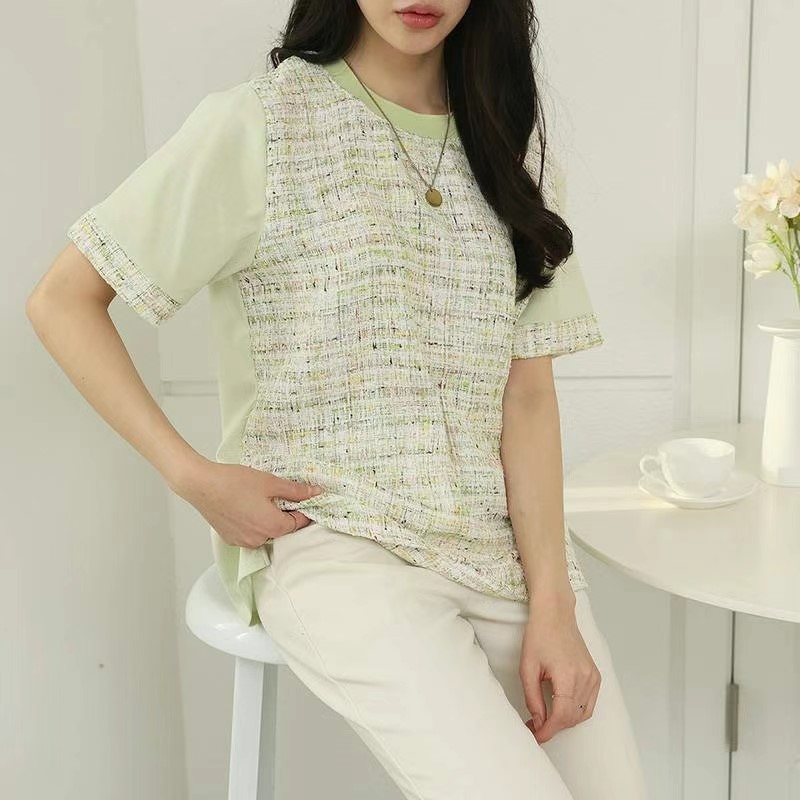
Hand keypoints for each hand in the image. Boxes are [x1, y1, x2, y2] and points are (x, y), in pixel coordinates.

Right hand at [174, 460, 324, 547]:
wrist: (201, 485)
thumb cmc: (235, 482)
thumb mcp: (270, 483)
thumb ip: (295, 491)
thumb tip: (316, 492)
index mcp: (273, 527)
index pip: (298, 524)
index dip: (303, 510)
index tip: (303, 499)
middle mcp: (259, 540)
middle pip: (281, 529)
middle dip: (284, 513)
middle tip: (278, 495)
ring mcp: (243, 541)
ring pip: (265, 532)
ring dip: (267, 518)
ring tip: (260, 499)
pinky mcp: (230, 538)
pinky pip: (250, 533)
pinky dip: (253, 522)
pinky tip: (246, 506)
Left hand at [519, 590, 600, 743]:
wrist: (555, 614)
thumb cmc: (539, 635)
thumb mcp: (527, 667)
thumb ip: (532, 698)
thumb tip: (538, 721)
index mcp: (568, 676)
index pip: (561, 716)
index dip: (547, 731)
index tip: (535, 736)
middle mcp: (585, 678)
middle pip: (572, 717)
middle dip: (553, 727)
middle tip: (534, 726)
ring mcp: (593, 676)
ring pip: (582, 713)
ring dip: (565, 721)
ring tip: (545, 718)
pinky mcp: (595, 675)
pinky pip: (589, 703)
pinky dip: (576, 711)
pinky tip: (561, 708)